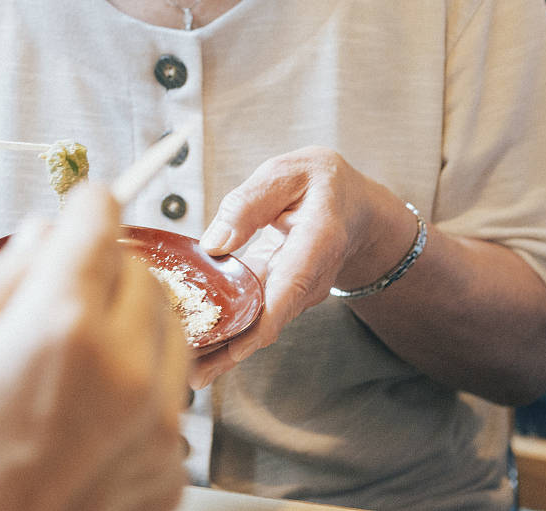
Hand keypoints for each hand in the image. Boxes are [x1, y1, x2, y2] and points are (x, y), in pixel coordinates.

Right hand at [0, 184, 187, 510]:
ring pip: (170, 327)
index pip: (100, 221)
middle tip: (61, 291)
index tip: (79, 208)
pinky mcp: (169, 467)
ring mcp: (156, 423)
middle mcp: (123, 368)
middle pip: (143, 269)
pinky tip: (85, 412)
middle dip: (106, 264)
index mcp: (58, 326)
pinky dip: (139, 384)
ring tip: (73, 355)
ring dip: (132, 319)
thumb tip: (43, 234)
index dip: (85, 206)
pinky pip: (171, 393)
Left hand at [190, 147, 413, 387]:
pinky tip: (199, 356)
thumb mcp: (288, 172)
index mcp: (319, 239)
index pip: (293, 285)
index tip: (239, 345)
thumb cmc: (321, 184)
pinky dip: (228, 337)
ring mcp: (296, 293)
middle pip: (271, 319)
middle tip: (194, 370)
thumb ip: (251, 201)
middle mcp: (310, 276)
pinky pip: (254, 318)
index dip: (266, 317)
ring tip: (190, 372)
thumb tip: (215, 242)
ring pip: (260, 327)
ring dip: (226, 351)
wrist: (355, 207)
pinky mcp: (281, 296)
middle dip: (233, 348)